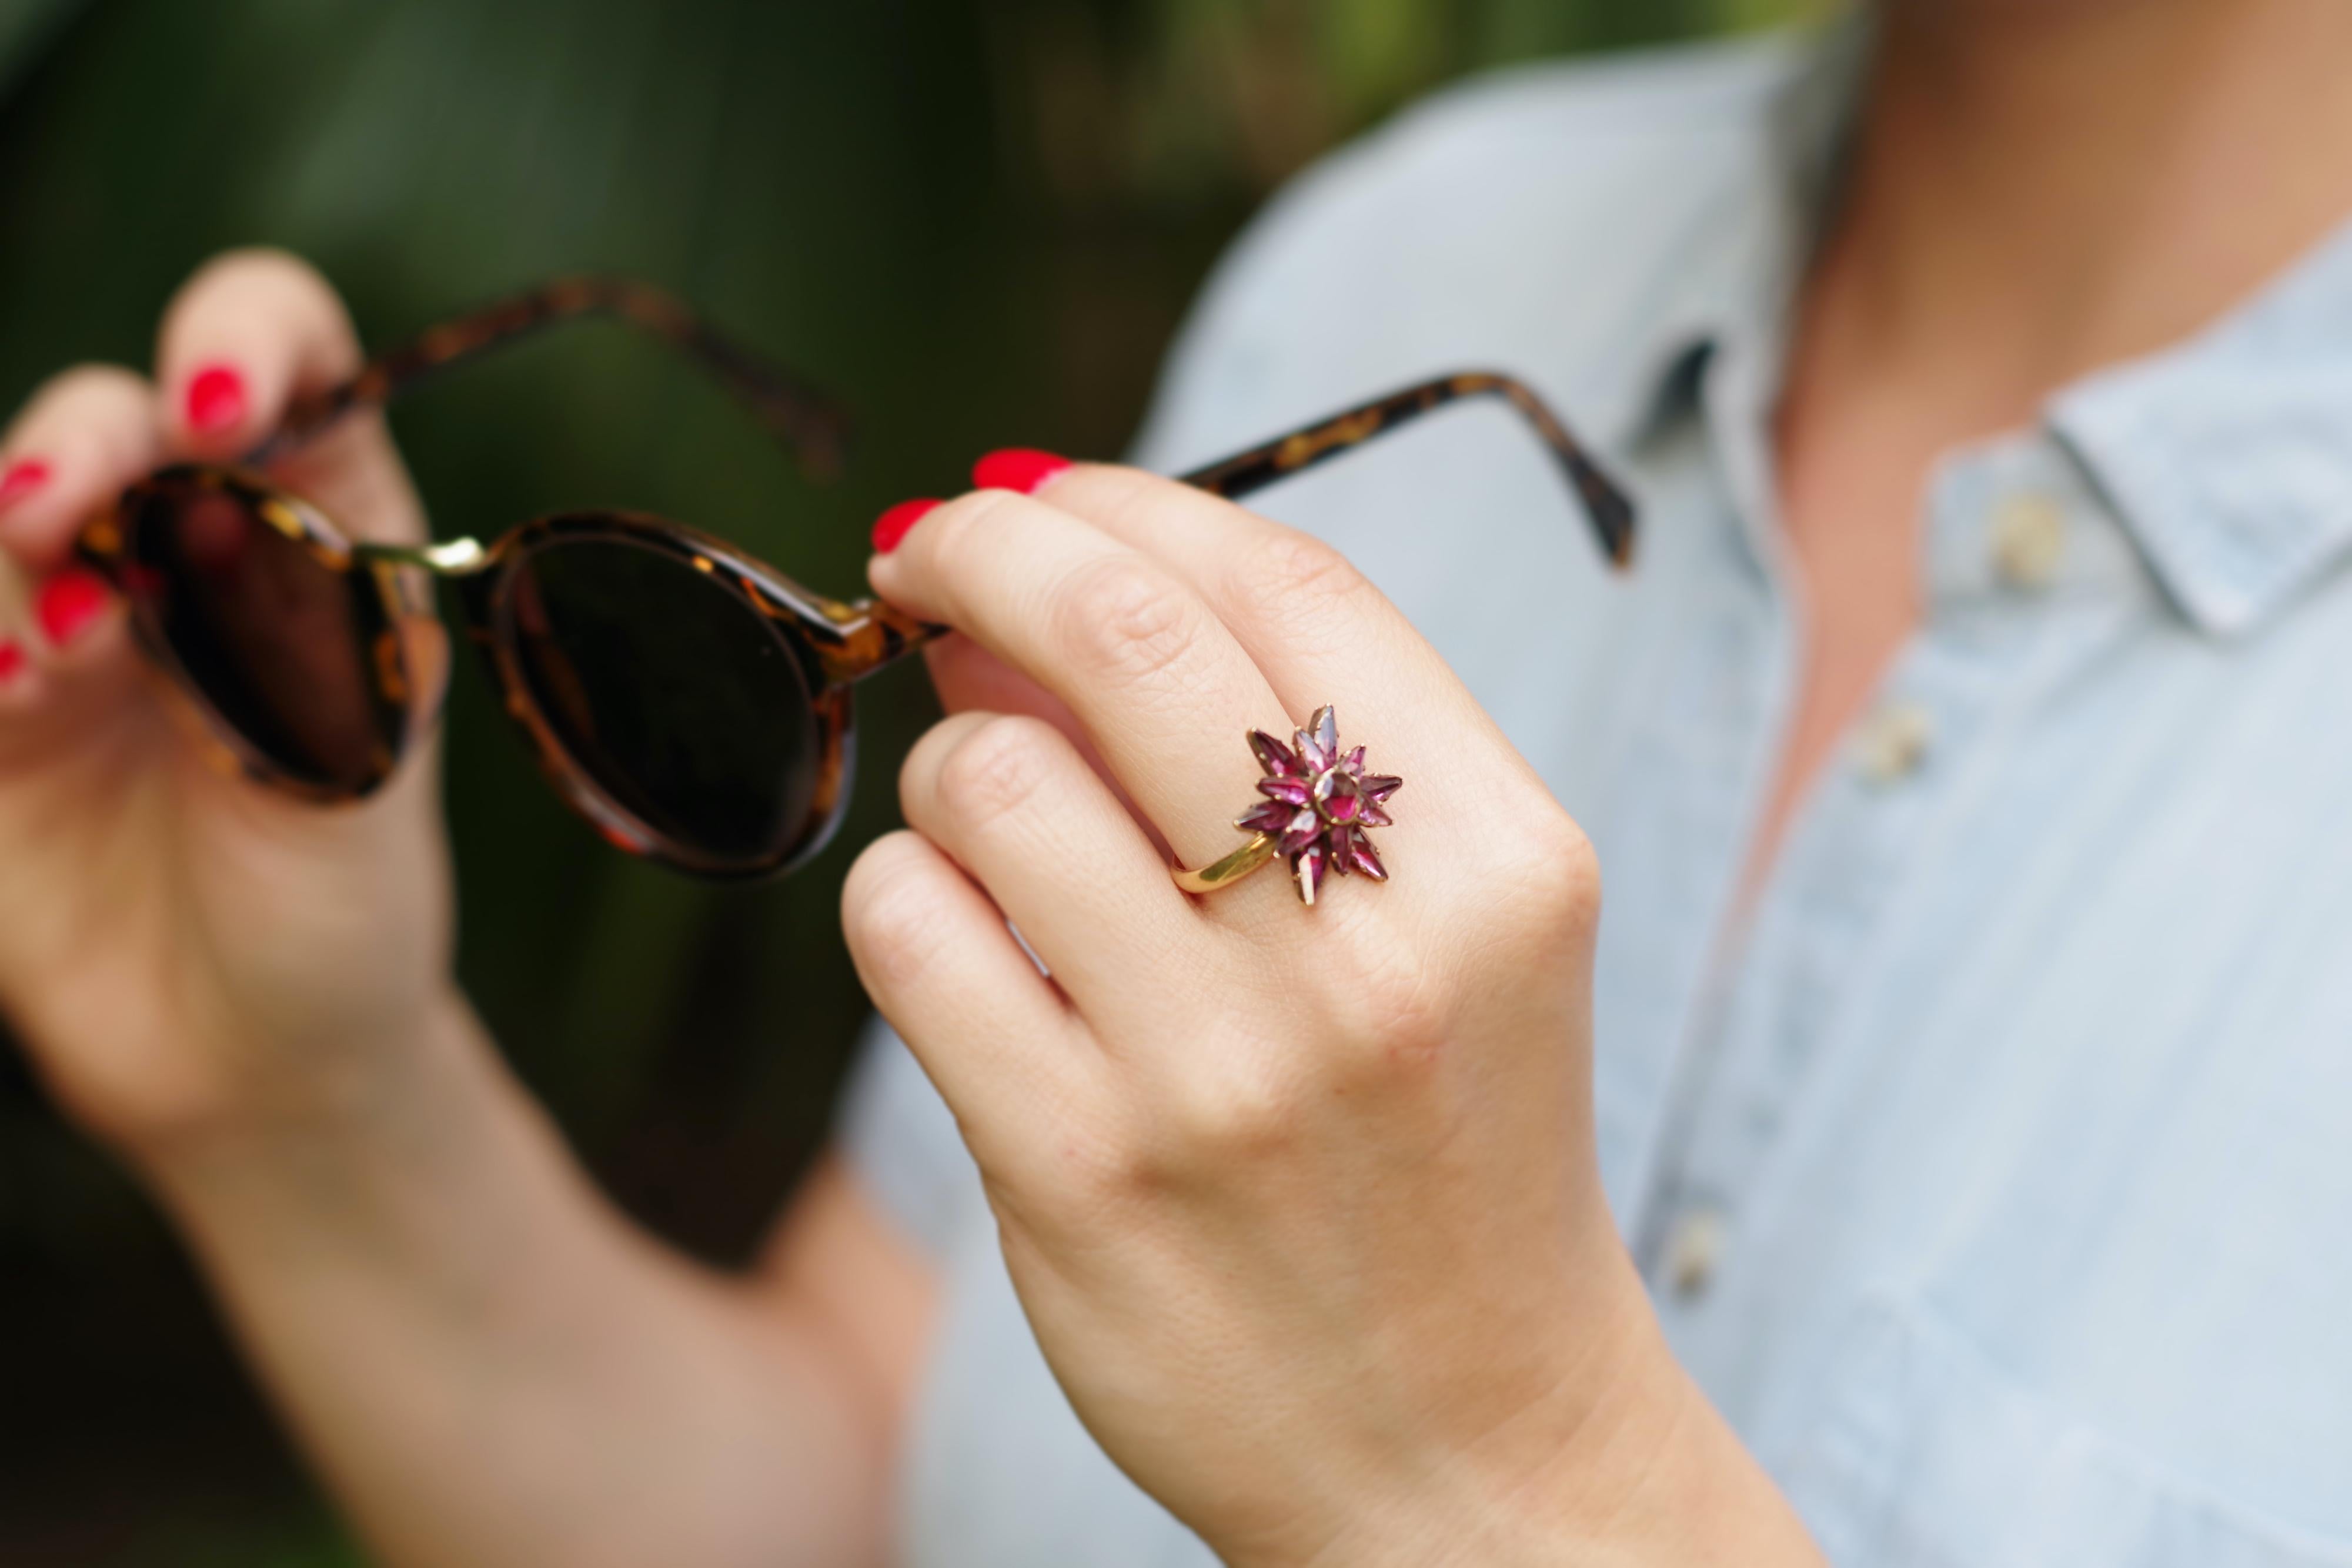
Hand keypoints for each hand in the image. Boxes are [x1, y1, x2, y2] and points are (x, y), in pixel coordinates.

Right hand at [0, 250, 459, 1161]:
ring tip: (50, 669)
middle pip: (107, 416)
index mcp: (321, 531)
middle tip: (68, 508)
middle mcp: (185, 550)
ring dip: (6, 553)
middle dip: (81, 440)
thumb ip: (286, 638)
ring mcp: (63, 622)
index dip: (247, 338)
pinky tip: (3, 702)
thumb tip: (201, 515)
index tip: (220, 404)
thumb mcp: (356, 771)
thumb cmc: (341, 903)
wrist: (256, 1062)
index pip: (290, 362)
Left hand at [842, 465, 1777, 1564]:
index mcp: (1497, 862)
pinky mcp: (1079, 1174)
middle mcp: (1370, 953)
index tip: (1039, 499)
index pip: (1284, 583)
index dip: (1128, 502)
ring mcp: (1219, 1071)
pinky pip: (906, 931)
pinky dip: (905, 899)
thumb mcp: (1461, 936)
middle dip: (986, 543)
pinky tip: (961, 943)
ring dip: (951, 765)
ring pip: (984, 778)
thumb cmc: (1445, 1150)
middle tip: (926, 551)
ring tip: (989, 825)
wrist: (1469, 1449)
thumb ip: (1299, 753)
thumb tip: (1041, 591)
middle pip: (1123, 632)